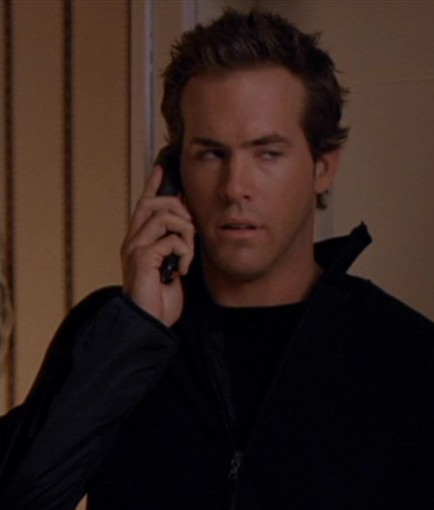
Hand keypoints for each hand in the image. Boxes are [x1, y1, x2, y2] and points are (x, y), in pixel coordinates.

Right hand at [121, 165, 195, 325]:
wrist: (149, 321)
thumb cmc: (160, 297)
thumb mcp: (172, 264)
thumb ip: (175, 244)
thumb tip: (187, 222)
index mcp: (139, 240)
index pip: (144, 204)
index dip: (154, 185)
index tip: (162, 168)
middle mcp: (132, 240)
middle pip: (155, 203)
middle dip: (179, 209)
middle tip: (190, 230)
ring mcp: (135, 248)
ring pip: (166, 217)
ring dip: (186, 234)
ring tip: (187, 256)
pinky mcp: (142, 258)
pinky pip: (171, 240)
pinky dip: (185, 253)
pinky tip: (182, 270)